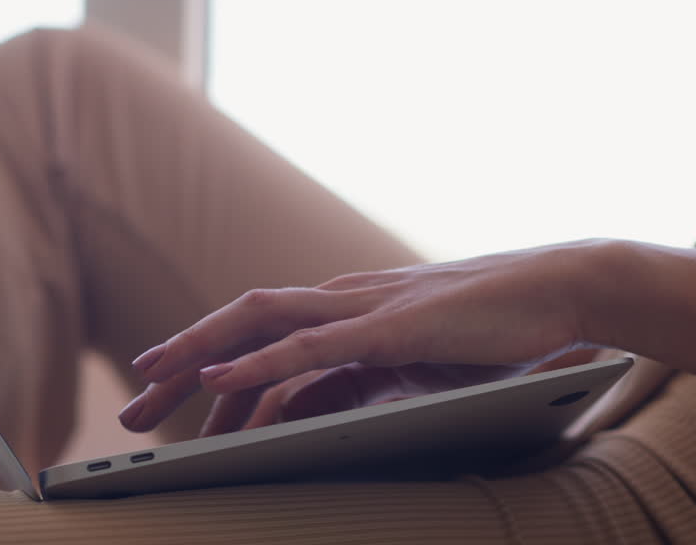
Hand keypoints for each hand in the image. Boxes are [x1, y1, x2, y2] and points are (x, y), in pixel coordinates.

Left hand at [118, 240, 614, 434]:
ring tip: (150, 383)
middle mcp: (344, 299)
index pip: (261, 332)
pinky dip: (258, 363)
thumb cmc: (500, 327)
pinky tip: (217, 379)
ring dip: (198, 355)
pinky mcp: (392, 326)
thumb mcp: (422, 361)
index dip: (209, 362)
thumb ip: (374, 375)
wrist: (561, 289)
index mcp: (349, 309)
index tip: (169, 395)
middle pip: (241, 321)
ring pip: (259, 323)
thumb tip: (328, 407)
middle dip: (180, 360)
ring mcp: (365, 308)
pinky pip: (311, 348)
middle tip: (134, 404)